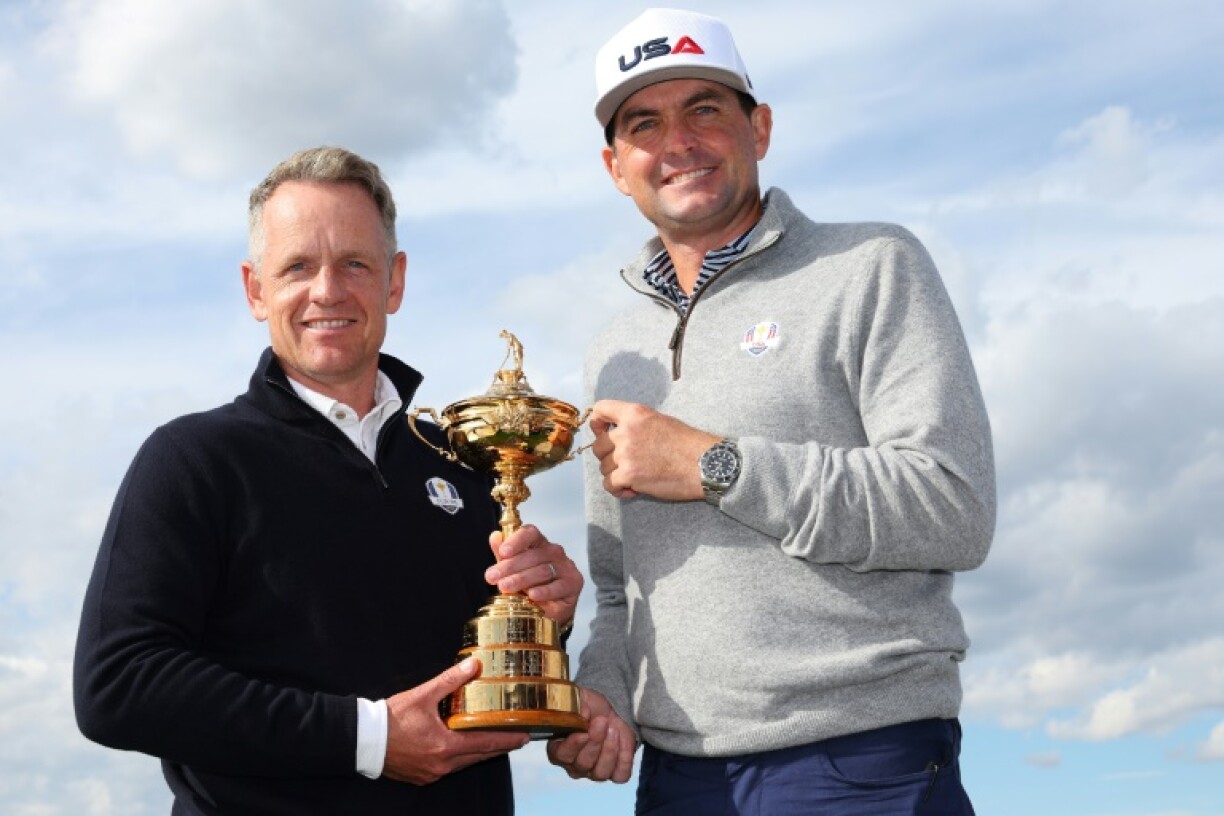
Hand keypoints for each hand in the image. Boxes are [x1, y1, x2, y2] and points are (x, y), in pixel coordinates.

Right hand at [383, 657, 529, 783]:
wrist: (363, 740)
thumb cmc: (391, 718)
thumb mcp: (423, 695)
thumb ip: (449, 681)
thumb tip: (472, 665)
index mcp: (445, 746)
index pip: (485, 744)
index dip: (506, 740)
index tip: (524, 737)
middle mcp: (441, 765)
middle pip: (479, 757)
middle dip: (499, 748)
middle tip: (518, 739)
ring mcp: (431, 773)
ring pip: (464, 764)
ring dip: (480, 753)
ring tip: (495, 742)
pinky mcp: (422, 776)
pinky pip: (449, 768)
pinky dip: (461, 758)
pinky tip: (464, 749)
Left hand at [484, 525, 581, 627]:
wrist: (546, 612)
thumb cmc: (529, 587)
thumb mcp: (512, 572)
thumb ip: (504, 556)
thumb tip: (495, 536)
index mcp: (539, 544)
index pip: (531, 533)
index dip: (516, 540)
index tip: (503, 552)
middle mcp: (554, 552)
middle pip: (534, 555)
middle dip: (510, 566)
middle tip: (493, 577)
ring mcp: (566, 567)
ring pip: (543, 570)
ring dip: (521, 579)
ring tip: (505, 587)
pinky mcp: (574, 583)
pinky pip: (558, 586)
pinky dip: (543, 591)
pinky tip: (532, 595)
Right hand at [546, 688, 636, 782]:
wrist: (611, 712)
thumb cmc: (591, 708)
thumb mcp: (580, 700)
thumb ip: (576, 707)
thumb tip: (581, 714)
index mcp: (559, 749)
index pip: (561, 755)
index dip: (573, 746)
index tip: (583, 732)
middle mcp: (574, 765)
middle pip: (583, 764)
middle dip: (595, 742)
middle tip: (602, 721)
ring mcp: (594, 773)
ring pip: (601, 773)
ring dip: (609, 750)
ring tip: (613, 730)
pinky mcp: (615, 774)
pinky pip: (620, 775)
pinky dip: (624, 758)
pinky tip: (622, 740)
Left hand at [589, 400, 719, 500]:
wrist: (705, 464)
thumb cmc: (689, 445)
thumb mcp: (661, 421)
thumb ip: (636, 425)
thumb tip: (618, 435)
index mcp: (635, 414)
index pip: (600, 410)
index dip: (596, 424)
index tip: (601, 432)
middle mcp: (626, 431)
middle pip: (598, 446)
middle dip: (609, 457)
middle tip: (626, 464)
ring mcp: (626, 453)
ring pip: (603, 467)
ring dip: (616, 475)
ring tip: (636, 478)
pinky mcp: (628, 475)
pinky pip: (609, 484)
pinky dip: (618, 490)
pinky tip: (633, 490)